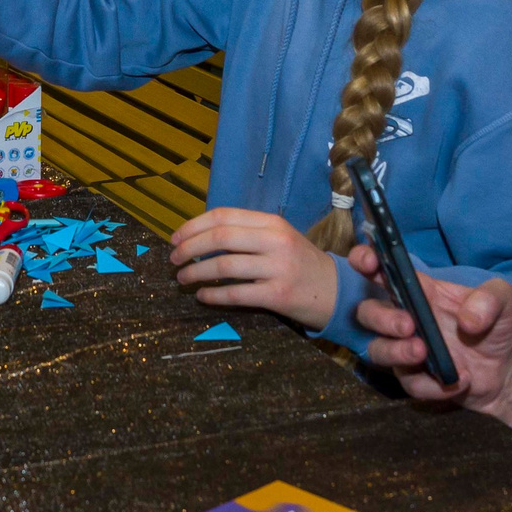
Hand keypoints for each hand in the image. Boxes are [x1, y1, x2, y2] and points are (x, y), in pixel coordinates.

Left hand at [168, 208, 337, 328]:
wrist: (337, 291)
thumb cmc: (301, 263)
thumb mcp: (280, 238)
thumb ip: (248, 233)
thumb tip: (201, 236)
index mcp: (272, 223)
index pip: (224, 216)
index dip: (193, 226)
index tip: (175, 237)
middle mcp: (275, 241)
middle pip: (220, 237)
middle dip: (189, 248)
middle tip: (173, 259)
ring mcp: (277, 268)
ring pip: (224, 266)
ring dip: (195, 273)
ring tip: (182, 278)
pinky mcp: (278, 295)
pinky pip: (236, 293)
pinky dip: (213, 294)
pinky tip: (202, 295)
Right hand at [353, 260, 511, 421]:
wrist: (507, 372)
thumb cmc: (496, 327)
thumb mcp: (503, 301)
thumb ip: (490, 299)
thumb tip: (468, 320)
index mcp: (419, 291)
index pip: (381, 270)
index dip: (365, 261)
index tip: (368, 263)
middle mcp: (405, 317)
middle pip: (367, 312)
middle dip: (381, 318)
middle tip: (409, 326)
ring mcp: (406, 350)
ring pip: (377, 350)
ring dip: (396, 351)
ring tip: (423, 353)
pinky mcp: (416, 379)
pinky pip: (409, 383)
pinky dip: (431, 385)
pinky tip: (459, 380)